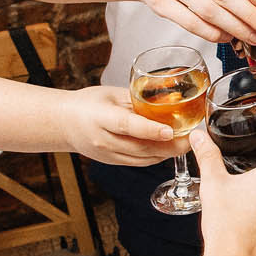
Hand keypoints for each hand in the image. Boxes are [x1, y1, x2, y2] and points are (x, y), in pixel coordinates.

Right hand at [62, 85, 188, 165]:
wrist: (64, 123)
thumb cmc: (87, 104)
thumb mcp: (111, 93)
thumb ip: (136, 99)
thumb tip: (165, 100)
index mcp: (101, 117)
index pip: (128, 125)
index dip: (150, 129)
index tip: (170, 131)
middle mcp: (103, 140)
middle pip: (140, 146)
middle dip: (169, 145)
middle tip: (190, 138)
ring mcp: (107, 154)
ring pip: (142, 158)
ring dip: (166, 153)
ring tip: (185, 144)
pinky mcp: (112, 162)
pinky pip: (139, 162)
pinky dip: (156, 157)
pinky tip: (168, 150)